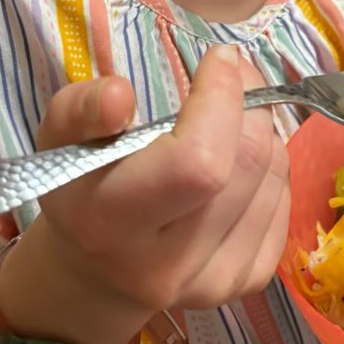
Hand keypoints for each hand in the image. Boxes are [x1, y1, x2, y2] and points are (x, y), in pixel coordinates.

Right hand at [28, 46, 288, 319]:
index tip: (218, 59)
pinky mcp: (245, 284)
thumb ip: (80, 110)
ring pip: (273, 178)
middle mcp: (166, 265)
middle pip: (247, 164)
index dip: (222, 99)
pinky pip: (283, 204)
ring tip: (231, 119)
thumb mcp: (60, 140)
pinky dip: (271, 168)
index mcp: (111, 223)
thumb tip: (119, 94)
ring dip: (263, 132)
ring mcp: (212, 282)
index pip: (197, 162)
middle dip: (251, 103)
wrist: (99, 273)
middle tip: (236, 75)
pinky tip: (240, 162)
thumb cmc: (80, 189)